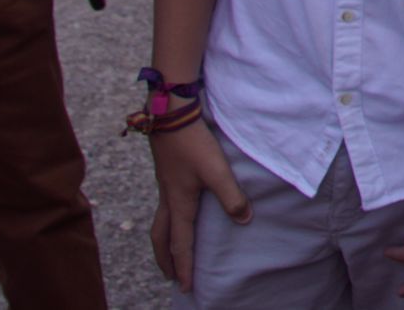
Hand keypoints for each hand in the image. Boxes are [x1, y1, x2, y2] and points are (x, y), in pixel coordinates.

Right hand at [148, 121, 250, 291]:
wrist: (170, 115)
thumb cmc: (193, 144)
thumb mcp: (216, 171)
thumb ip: (231, 196)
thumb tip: (244, 221)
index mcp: (179, 204)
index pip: (181, 243)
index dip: (185, 266)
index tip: (186, 287)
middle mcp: (168, 199)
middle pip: (161, 239)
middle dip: (165, 260)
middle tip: (169, 277)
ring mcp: (165, 186)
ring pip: (159, 223)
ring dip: (162, 242)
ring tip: (168, 251)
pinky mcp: (167, 173)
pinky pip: (163, 207)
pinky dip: (166, 221)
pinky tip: (176, 212)